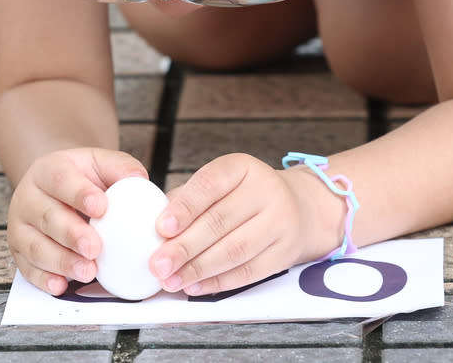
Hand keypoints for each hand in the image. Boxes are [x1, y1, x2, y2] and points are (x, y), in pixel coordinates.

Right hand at [7, 148, 147, 295]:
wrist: (54, 187)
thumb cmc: (83, 178)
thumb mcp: (101, 163)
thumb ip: (120, 168)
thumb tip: (140, 181)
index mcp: (48, 170)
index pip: (60, 179)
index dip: (79, 194)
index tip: (102, 207)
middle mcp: (28, 197)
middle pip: (47, 217)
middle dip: (72, 234)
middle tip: (95, 248)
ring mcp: (20, 226)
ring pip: (36, 246)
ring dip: (62, 262)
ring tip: (88, 271)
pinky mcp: (18, 251)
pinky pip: (27, 269)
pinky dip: (44, 280)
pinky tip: (61, 285)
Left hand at [148, 153, 344, 295]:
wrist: (299, 207)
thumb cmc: (245, 196)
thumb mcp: (221, 184)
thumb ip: (187, 199)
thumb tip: (153, 228)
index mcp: (243, 167)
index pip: (210, 184)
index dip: (185, 207)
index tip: (161, 227)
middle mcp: (266, 190)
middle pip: (220, 222)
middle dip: (184, 247)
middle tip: (157, 264)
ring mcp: (280, 222)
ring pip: (234, 250)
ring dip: (198, 269)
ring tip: (171, 279)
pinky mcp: (286, 252)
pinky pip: (248, 272)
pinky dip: (218, 282)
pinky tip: (194, 286)